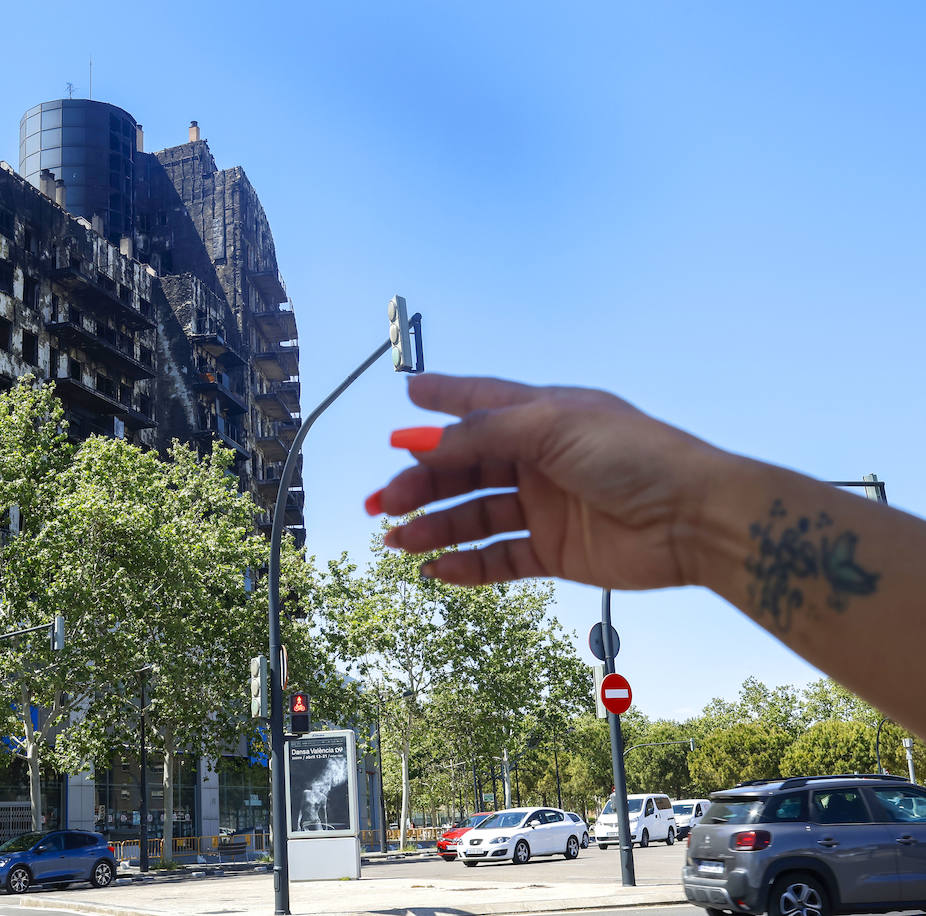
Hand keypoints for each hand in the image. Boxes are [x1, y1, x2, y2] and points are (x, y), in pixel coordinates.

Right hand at [374, 374, 729, 589]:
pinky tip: (437, 569)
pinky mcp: (555, 552)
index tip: (407, 395)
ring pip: (474, 517)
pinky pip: (499, 559)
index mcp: (541, 416)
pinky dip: (467, 566)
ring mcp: (545, 507)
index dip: (442, 399)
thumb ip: (482, 434)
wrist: (693, 518)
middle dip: (420, 484)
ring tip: (397, 541)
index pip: (480, 403)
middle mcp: (539, 459)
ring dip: (434, 527)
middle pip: (464, 469)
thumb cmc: (634, 455)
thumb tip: (419, 440)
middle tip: (382, 503)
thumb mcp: (551, 427)